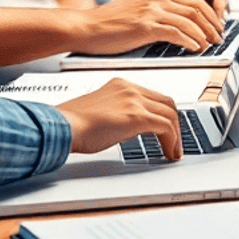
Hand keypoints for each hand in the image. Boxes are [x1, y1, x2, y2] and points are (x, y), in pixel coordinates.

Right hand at [58, 78, 183, 159]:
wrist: (61, 126)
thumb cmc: (71, 124)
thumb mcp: (99, 111)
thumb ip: (116, 113)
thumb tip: (127, 127)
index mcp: (120, 85)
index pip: (152, 96)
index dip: (163, 113)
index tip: (166, 128)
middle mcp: (130, 89)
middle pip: (166, 103)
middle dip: (175, 123)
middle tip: (175, 140)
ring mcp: (134, 101)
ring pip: (170, 114)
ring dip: (176, 135)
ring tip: (174, 151)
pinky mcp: (136, 117)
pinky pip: (166, 127)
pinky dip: (172, 141)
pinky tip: (169, 153)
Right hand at [76, 0, 224, 54]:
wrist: (87, 27)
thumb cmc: (110, 24)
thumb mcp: (140, 8)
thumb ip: (160, 11)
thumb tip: (182, 26)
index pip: (194, 0)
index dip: (211, 15)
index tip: (217, 27)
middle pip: (197, 9)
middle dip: (212, 25)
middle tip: (219, 38)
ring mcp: (153, 9)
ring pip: (190, 21)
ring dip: (204, 35)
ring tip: (210, 46)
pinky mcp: (147, 25)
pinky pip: (177, 33)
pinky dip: (190, 41)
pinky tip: (195, 49)